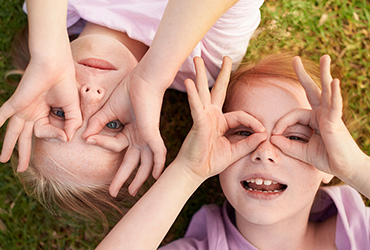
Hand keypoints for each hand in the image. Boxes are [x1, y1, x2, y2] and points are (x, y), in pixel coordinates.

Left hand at [0, 57, 80, 171]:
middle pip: (25, 137)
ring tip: (2, 160)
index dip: (56, 135)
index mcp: (44, 113)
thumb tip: (68, 140)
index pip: (46, 131)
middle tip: (21, 169)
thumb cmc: (65, 84)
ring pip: (13, 132)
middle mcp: (32, 113)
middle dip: (23, 153)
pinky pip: (3, 115)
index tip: (64, 134)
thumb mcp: (73, 109)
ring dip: (7, 146)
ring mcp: (23, 108)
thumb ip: (72, 124)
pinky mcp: (16, 103)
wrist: (56, 66)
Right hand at [82, 67, 166, 196]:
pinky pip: (158, 152)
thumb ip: (98, 124)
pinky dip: (158, 164)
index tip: (88, 138)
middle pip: (132, 162)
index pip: (115, 146)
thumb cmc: (128, 91)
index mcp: (131, 132)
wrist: (143, 79)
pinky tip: (156, 176)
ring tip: (133, 192)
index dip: (101, 143)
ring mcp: (148, 136)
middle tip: (114, 193)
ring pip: (145, 162)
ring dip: (139, 178)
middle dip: (123, 178)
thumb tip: (84, 137)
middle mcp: (140, 137)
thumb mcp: (108, 111)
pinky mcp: (154, 133)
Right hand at [177, 56, 266, 178]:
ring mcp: (203, 117)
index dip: (253, 122)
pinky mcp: (198, 123)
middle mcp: (211, 116)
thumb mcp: (235, 151)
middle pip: (218, 90)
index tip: (263, 131)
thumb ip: (249, 142)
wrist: (196, 172)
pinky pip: (196, 106)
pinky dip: (193, 95)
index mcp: (220, 122)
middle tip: (227, 57)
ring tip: (197, 59)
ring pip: (203, 92)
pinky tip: (189, 82)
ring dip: (200, 75)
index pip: (241, 115)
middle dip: (223, 73)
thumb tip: (264, 134)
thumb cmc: (212, 161)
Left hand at [271, 55, 365, 178]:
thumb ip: (287, 145)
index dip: (281, 123)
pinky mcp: (336, 122)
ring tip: (325, 57)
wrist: (345, 169)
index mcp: (314, 119)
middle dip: (303, 75)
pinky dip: (335, 94)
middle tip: (295, 59)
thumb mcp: (302, 152)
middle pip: (312, 90)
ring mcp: (330, 115)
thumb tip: (272, 138)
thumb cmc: (327, 158)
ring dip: (324, 73)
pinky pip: (335, 105)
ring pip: (326, 91)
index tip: (274, 135)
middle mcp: (322, 113)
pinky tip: (334, 81)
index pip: (293, 114)